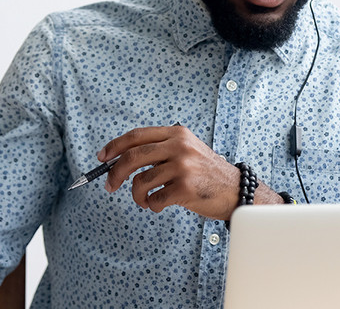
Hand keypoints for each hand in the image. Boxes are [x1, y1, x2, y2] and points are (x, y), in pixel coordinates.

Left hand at [99, 125, 239, 219]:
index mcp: (177, 134)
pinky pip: (154, 199)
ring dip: (137, 196)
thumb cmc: (206, 174)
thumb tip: (120, 159)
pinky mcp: (185, 188)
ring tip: (146, 201)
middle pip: (132, 157)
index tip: (102, 157)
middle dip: (115, 173)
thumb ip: (160, 150)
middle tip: (109, 186)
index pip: (137, 136)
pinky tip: (161, 205)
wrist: (236, 190)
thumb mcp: (187, 151)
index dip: (115, 146)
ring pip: (141, 182)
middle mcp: (179, 147)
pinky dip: (152, 206)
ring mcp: (183, 167)